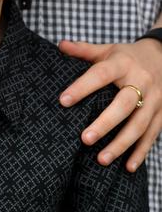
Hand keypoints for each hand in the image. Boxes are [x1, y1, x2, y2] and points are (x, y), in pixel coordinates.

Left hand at [59, 39, 161, 171]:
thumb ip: (83, 50)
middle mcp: (141, 82)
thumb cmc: (126, 56)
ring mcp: (155, 100)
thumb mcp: (106, 50)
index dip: (82, 87)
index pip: (100, 75)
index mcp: (122, 64)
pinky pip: (152, 135)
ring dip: (121, 144)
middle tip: (84, 138)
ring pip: (139, 125)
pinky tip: (127, 166)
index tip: (63, 101)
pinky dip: (140, 152)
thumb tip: (60, 44)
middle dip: (105, 123)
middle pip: (124, 105)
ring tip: (101, 159)